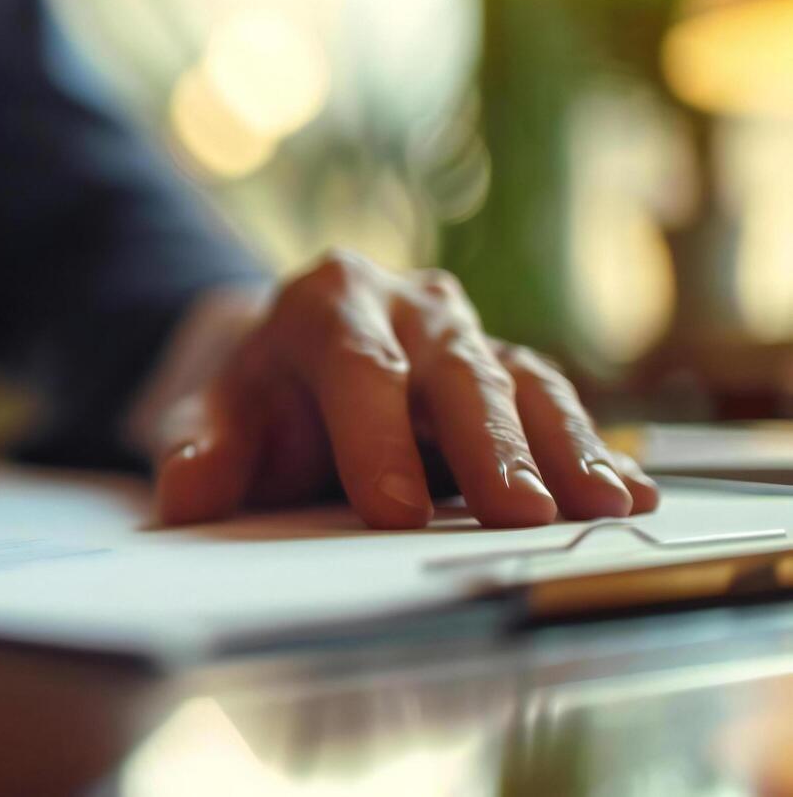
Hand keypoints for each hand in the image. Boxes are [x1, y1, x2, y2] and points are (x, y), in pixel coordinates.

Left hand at [152, 250, 658, 528]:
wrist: (288, 359)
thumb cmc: (255, 396)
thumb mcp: (209, 415)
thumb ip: (199, 451)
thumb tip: (187, 491)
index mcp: (327, 301)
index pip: (356, 366)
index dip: (375, 437)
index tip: (392, 509)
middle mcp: (409, 305)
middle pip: (454, 370)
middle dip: (488, 446)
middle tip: (516, 515)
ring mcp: (469, 336)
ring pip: (521, 382)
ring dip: (563, 448)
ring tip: (600, 507)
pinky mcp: (510, 374)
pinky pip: (556, 407)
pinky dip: (592, 450)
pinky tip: (629, 495)